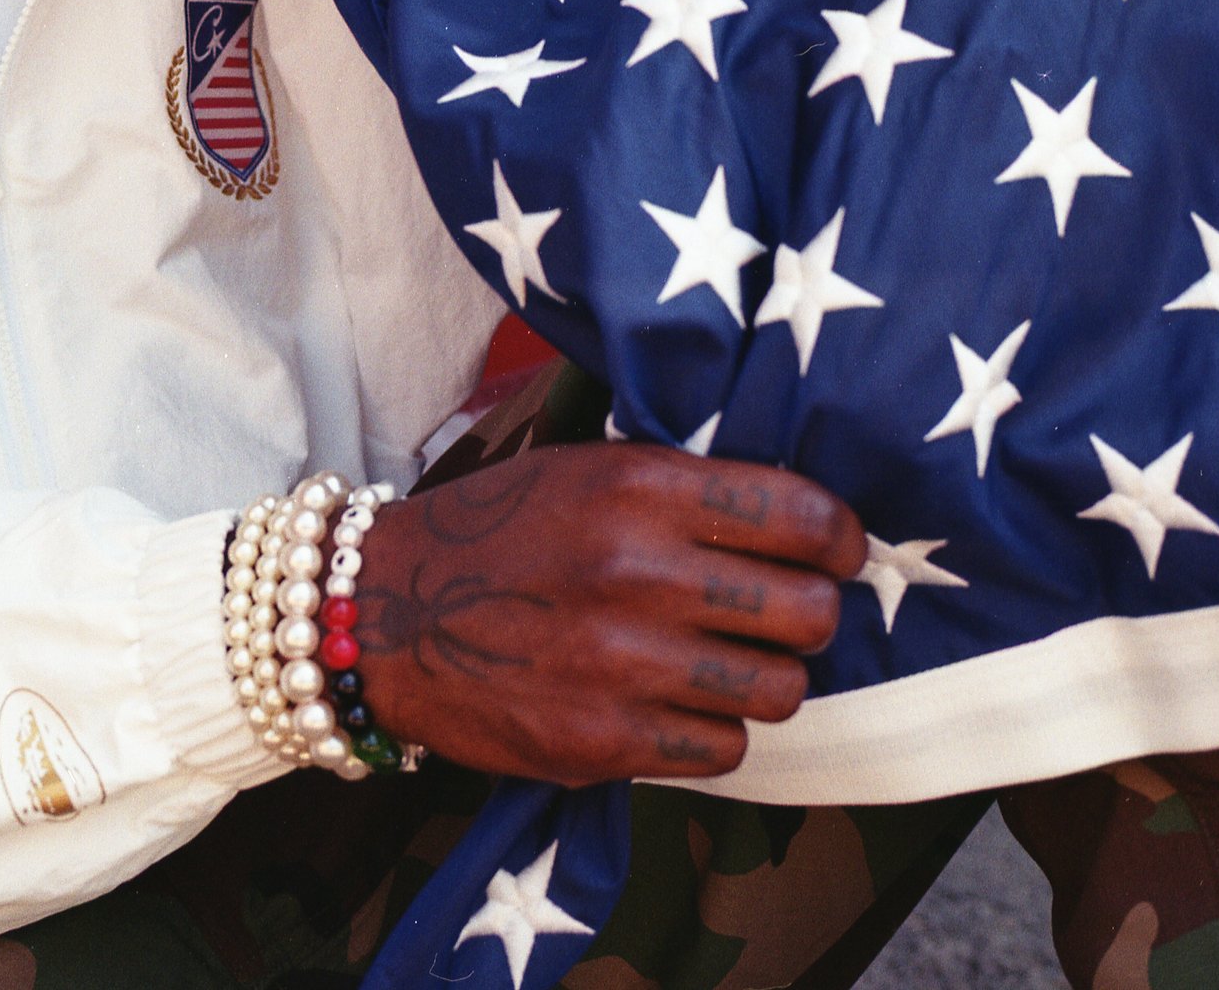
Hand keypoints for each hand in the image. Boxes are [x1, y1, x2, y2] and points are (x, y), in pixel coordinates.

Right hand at [349, 443, 864, 785]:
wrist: (381, 613)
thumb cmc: (494, 531)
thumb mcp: (582, 469)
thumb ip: (679, 489)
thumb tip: (796, 518)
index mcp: (636, 486)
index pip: (799, 516)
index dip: (837, 538)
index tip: (832, 551)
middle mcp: (637, 570)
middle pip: (807, 613)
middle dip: (806, 615)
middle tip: (780, 614)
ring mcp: (622, 663)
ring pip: (778, 690)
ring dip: (763, 679)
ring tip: (725, 663)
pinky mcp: (604, 741)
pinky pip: (723, 749)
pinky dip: (712, 731)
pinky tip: (674, 704)